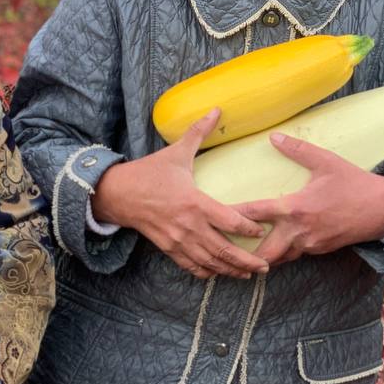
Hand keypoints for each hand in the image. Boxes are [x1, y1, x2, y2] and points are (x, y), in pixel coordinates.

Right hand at [91, 109, 267, 279]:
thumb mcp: (175, 152)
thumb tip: (216, 109)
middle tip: (266, 265)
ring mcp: (177, 240)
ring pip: (209, 262)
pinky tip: (218, 273)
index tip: (262, 229)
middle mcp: (188, 226)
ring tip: (248, 273)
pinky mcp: (168, 248)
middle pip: (223, 250)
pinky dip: (206, 272)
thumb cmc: (149, 173)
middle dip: (246, 260)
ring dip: (230, 270)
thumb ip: (198, 132)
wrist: (117, 193)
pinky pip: (191, 266)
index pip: (229, 221)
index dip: (249, 227)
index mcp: (194, 202)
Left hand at [232, 133, 383, 266]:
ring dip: (260, 257)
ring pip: (278, 258)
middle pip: (263, 252)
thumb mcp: (326, 161)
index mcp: (297, 208)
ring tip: (238, 256)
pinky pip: (294, 256)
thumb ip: (298, 149)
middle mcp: (300, 232)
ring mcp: (310, 245)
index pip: (256, 214)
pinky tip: (268, 251)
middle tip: (222, 250)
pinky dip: (280, 255)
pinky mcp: (320, 251)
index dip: (232, 215)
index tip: (212, 216)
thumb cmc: (354, 183)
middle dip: (243, 254)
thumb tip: (273, 136)